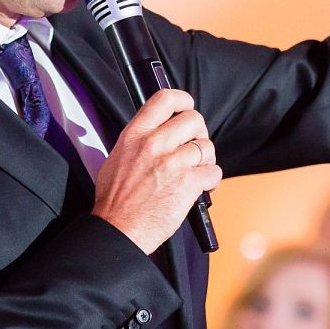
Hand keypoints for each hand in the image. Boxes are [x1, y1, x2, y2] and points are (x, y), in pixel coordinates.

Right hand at [92, 88, 220, 254]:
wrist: (118, 229)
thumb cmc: (116, 200)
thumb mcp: (117, 157)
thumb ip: (139, 140)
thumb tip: (158, 131)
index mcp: (135, 135)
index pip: (164, 99)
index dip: (182, 99)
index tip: (187, 106)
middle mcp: (154, 144)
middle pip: (193, 120)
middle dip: (198, 134)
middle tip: (194, 147)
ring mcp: (172, 163)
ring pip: (207, 146)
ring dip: (206, 160)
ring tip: (196, 171)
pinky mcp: (187, 184)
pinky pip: (214, 172)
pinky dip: (211, 180)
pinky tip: (201, 187)